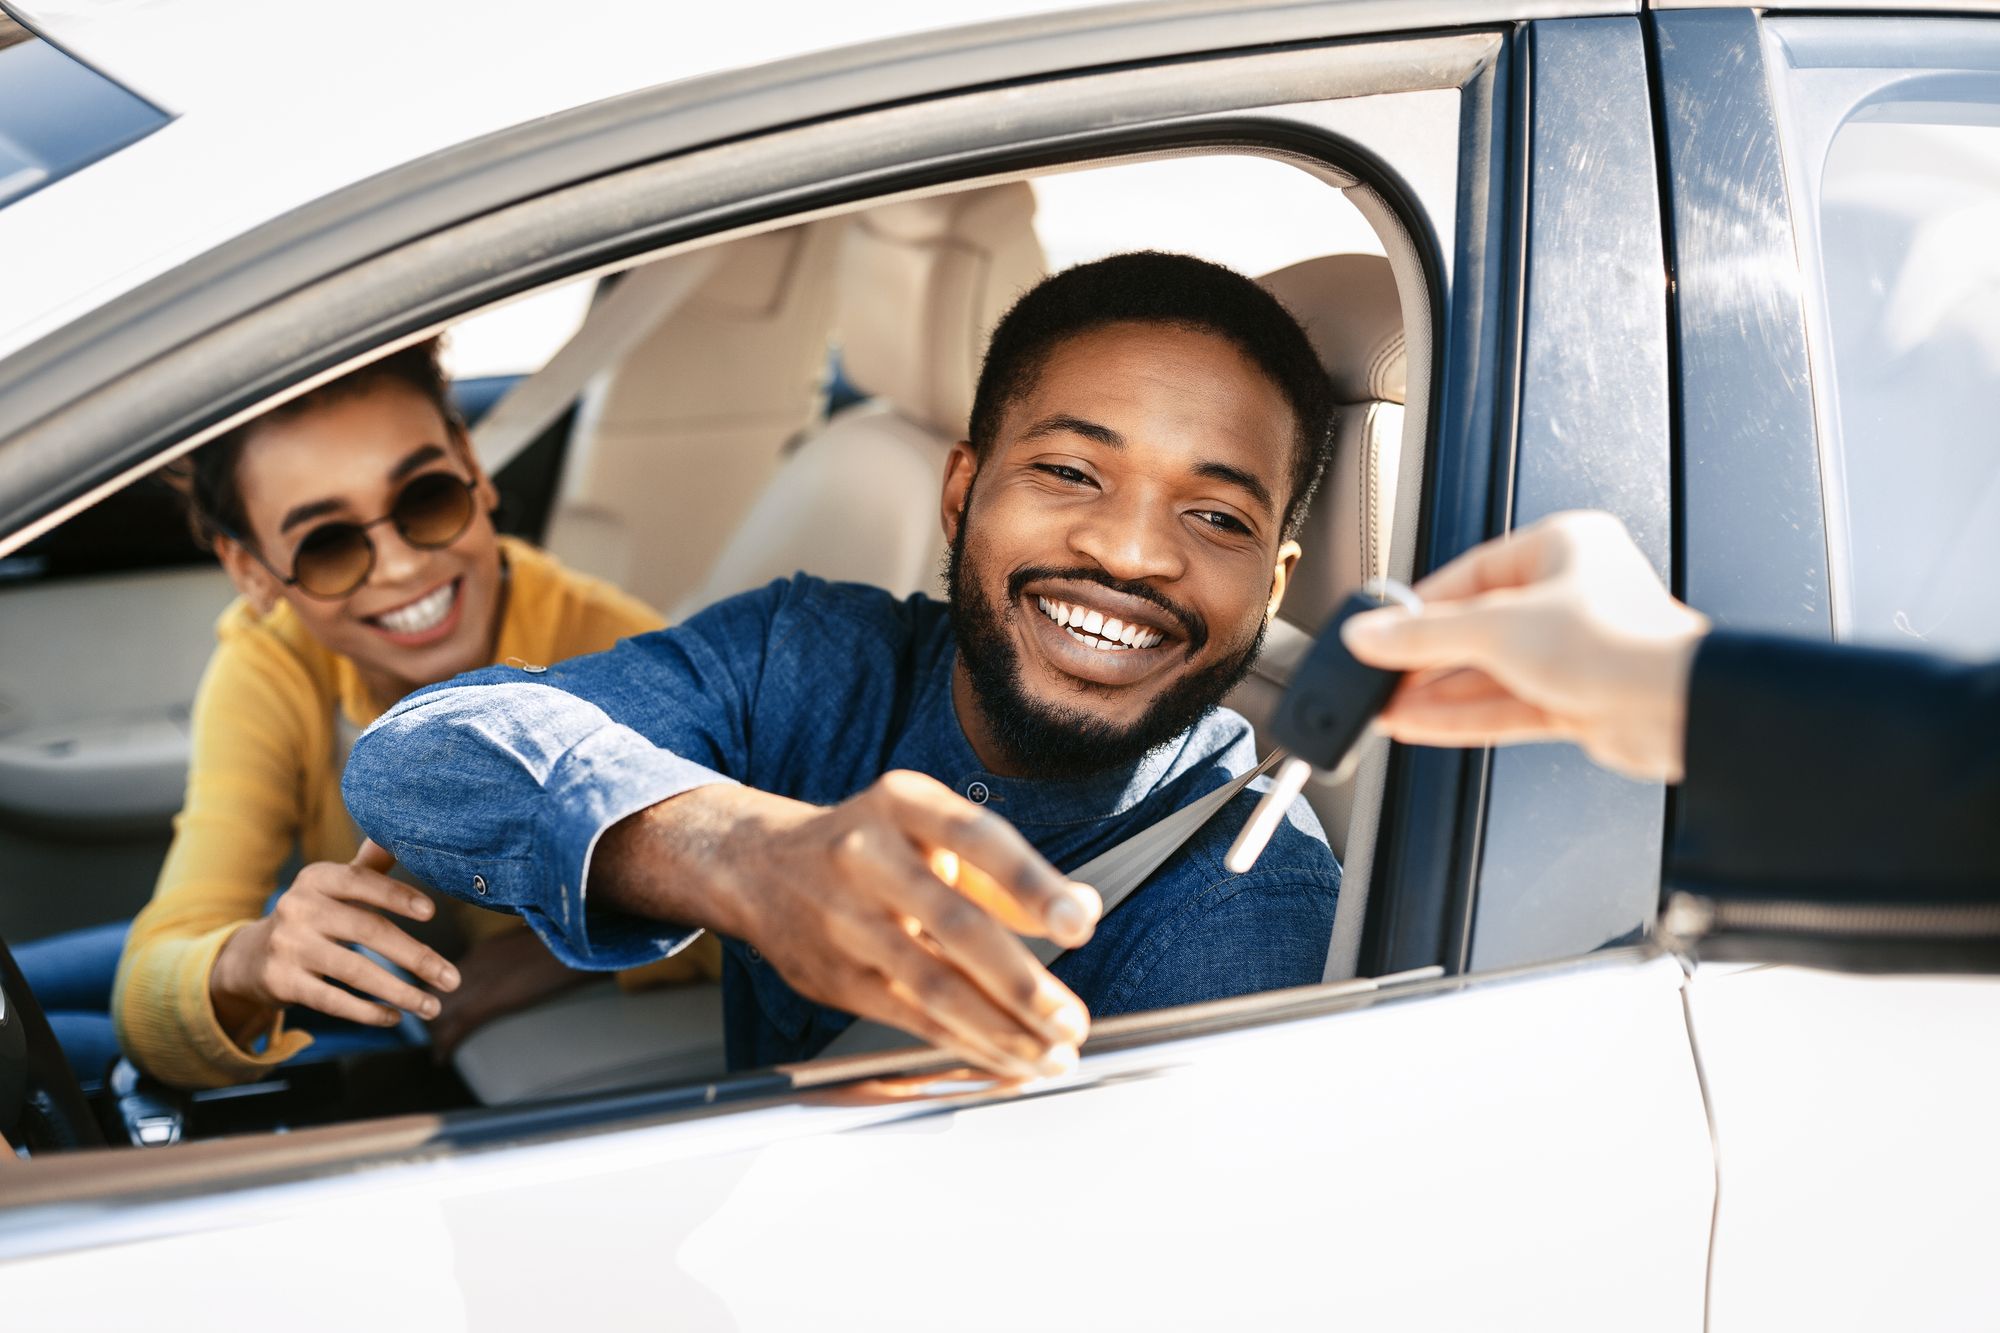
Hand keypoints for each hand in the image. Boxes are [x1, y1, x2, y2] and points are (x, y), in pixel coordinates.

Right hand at [210, 841, 461, 1036]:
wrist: (251, 957)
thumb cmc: (312, 915)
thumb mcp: (332, 887)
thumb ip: (368, 867)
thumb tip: (402, 834)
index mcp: (316, 879)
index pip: (360, 882)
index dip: (396, 895)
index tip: (432, 912)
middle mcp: (298, 909)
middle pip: (367, 930)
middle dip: (415, 957)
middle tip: (452, 979)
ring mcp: (288, 947)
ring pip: (354, 971)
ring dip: (399, 992)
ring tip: (433, 1007)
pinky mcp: (281, 983)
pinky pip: (332, 1000)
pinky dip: (367, 1012)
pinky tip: (395, 1017)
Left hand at [427, 928, 588, 1059]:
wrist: (578, 946)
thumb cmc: (566, 943)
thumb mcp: (534, 944)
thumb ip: (517, 953)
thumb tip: (517, 963)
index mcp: (485, 949)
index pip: (443, 973)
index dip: (437, 993)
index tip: (437, 1006)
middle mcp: (475, 963)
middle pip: (434, 991)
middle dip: (431, 1012)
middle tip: (432, 1031)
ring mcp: (480, 981)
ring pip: (441, 1010)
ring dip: (437, 1030)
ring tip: (438, 1047)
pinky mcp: (491, 1001)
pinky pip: (457, 1027)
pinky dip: (447, 1045)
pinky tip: (441, 1058)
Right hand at [598, 771, 1102, 1079]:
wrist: (758, 866)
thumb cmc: (870, 846)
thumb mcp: (932, 830)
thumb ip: (1006, 873)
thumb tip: (1082, 909)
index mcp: (903, 803)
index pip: (979, 840)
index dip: (1032, 885)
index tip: (1079, 924)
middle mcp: (867, 855)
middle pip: (956, 925)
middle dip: (1022, 983)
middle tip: (1070, 1020)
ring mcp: (845, 919)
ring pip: (933, 985)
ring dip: (1001, 1030)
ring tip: (1051, 1054)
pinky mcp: (835, 976)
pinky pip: (911, 1018)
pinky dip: (966, 1044)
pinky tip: (1007, 1058)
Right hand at [1341, 510, 1709, 780]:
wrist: (1679, 709)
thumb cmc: (1622, 644)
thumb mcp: (1498, 628)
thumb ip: (1426, 636)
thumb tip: (1369, 634)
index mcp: (1563, 548)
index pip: (1470, 574)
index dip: (1419, 607)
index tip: (1378, 631)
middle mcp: (1571, 595)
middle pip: (1478, 626)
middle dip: (1426, 659)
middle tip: (1377, 676)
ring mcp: (1575, 651)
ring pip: (1490, 671)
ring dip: (1438, 693)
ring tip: (1386, 708)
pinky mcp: (1578, 699)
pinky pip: (1506, 704)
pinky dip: (1463, 716)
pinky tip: (1420, 724)